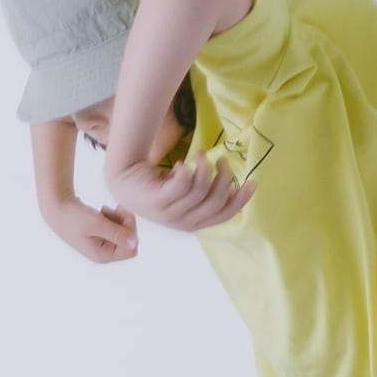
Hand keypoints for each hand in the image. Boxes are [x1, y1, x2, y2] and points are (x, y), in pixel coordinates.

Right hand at [50, 200, 137, 263]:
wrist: (56, 207)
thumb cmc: (74, 216)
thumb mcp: (97, 224)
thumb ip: (117, 233)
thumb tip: (134, 242)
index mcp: (103, 255)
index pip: (132, 248)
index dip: (131, 230)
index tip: (121, 212)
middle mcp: (103, 254)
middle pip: (129, 241)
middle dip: (126, 223)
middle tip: (115, 207)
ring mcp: (101, 245)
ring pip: (123, 233)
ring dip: (119, 219)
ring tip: (104, 210)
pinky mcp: (99, 236)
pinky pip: (115, 228)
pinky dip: (112, 218)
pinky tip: (101, 211)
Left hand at [109, 145, 256, 234]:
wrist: (124, 179)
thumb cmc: (158, 183)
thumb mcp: (185, 192)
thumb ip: (205, 192)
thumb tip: (231, 184)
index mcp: (194, 222)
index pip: (224, 215)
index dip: (240, 200)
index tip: (252, 181)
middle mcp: (183, 222)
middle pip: (216, 202)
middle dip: (224, 178)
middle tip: (221, 159)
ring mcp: (169, 214)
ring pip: (201, 191)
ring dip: (205, 168)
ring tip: (199, 154)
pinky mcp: (158, 202)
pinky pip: (182, 184)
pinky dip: (187, 171)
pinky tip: (183, 163)